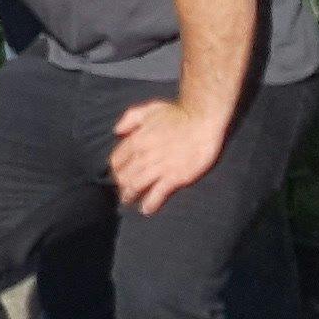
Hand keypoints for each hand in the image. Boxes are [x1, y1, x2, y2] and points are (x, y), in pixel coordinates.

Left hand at [110, 98, 227, 214]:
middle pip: (124, 176)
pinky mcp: (175, 177)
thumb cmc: (178, 113)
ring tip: (129, 200)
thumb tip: (116, 131)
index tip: (117, 175)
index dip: (115, 170)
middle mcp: (143, 155)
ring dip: (130, 196)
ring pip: (136, 186)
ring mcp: (159, 168)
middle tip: (122, 190)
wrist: (203, 119)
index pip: (117, 160)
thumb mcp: (149, 109)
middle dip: (120, 185)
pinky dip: (149, 204)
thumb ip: (130, 119)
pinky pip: (157, 194)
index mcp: (136, 139)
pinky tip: (146, 209)